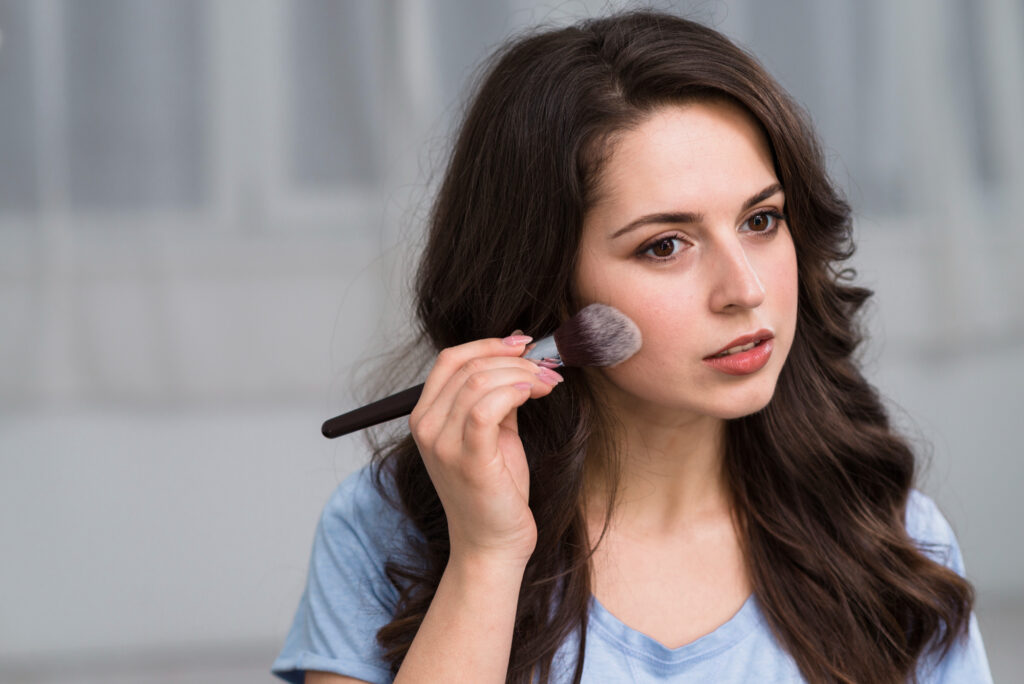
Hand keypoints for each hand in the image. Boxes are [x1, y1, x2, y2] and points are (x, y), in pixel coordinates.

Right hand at [409, 334, 563, 566]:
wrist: (492, 544)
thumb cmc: (494, 491)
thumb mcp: (492, 435)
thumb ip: (496, 397)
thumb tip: (519, 357)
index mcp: (425, 417)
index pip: (450, 359)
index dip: (489, 343)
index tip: (524, 344)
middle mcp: (427, 427)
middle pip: (468, 365)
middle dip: (514, 359)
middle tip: (546, 367)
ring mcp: (443, 444)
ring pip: (480, 381)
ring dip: (522, 374)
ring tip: (548, 383)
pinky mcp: (468, 459)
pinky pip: (487, 407)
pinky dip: (514, 392)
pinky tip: (534, 395)